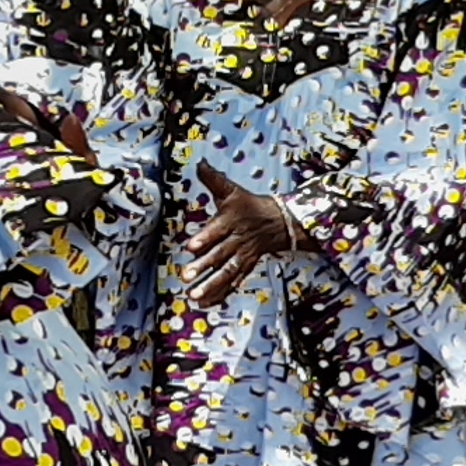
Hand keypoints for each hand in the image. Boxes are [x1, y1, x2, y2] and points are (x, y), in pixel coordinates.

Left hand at [183, 160, 302, 305]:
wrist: (279, 222)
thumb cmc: (249, 206)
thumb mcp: (232, 190)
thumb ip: (213, 179)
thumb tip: (198, 163)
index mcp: (231, 221)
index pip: (217, 231)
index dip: (204, 238)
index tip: (190, 247)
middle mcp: (236, 241)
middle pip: (219, 255)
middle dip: (203, 266)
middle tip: (186, 276)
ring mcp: (242, 256)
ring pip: (226, 272)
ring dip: (210, 285)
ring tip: (193, 295)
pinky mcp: (246, 267)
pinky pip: (233, 282)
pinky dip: (220, 293)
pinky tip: (206, 302)